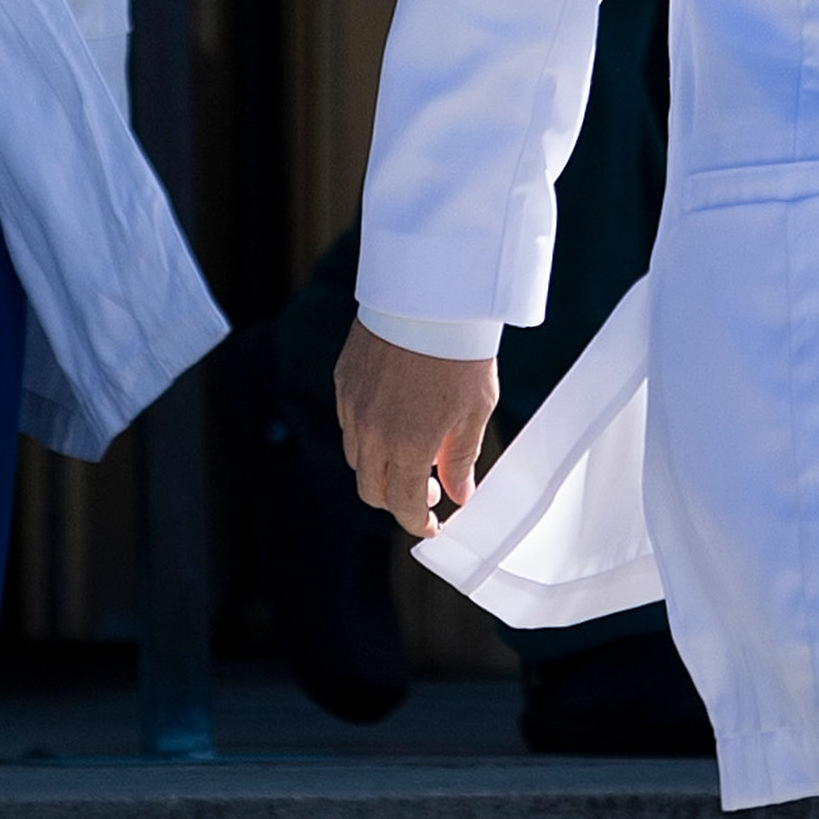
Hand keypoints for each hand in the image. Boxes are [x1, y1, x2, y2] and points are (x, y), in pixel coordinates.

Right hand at [336, 322, 498, 538]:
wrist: (431, 293)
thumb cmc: (461, 349)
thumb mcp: (475, 409)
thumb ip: (462, 457)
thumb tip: (459, 494)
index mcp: (408, 444)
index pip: (402, 505)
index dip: (417, 522)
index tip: (431, 525)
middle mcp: (372, 431)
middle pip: (370, 489)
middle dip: (396, 499)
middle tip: (425, 488)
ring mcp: (352, 405)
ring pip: (357, 457)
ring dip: (380, 466)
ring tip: (411, 450)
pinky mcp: (343, 380)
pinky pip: (348, 423)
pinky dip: (367, 434)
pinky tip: (393, 419)